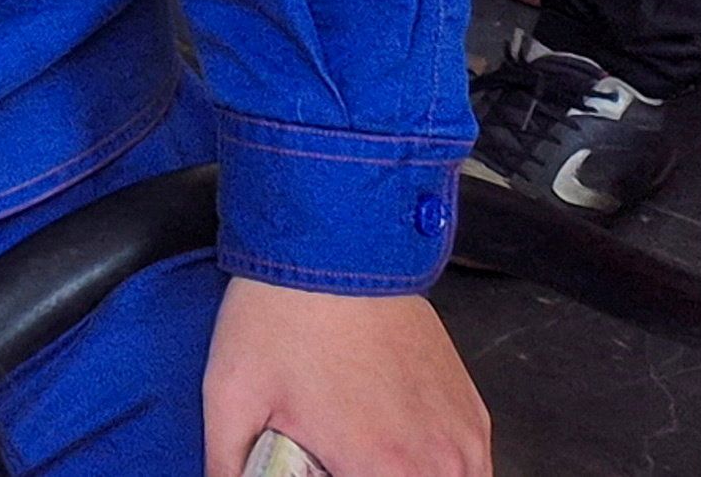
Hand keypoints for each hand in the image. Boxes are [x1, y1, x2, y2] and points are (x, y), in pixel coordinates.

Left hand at [205, 276, 489, 476]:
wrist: (334, 246)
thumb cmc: (286, 315)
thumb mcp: (231, 396)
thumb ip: (228, 464)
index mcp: (384, 470)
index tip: (320, 469)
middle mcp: (436, 461)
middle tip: (337, 460)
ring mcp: (463, 437)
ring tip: (363, 453)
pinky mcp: (471, 412)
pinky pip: (470, 466)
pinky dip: (436, 466)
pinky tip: (395, 444)